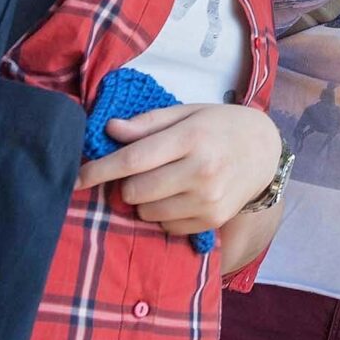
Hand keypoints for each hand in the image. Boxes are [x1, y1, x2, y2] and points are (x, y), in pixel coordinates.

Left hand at [77, 101, 280, 238]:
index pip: (132, 159)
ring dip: (143, 201)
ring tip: (164, 182)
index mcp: (190, 139)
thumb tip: (110, 130)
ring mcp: (208, 201)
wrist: (265, 151)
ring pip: (147, 212)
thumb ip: (148, 123)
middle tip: (138, 172)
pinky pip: (165, 227)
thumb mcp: (187, 113)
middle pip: (135, 191)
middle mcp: (201, 172)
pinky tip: (179, 196)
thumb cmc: (220, 126)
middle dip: (126, 184)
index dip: (98, 170)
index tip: (74, 178)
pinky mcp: (212, 221)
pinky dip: (162, 214)